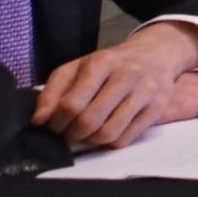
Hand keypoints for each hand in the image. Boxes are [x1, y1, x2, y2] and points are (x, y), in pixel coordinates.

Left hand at [30, 22, 197, 150]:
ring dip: (90, 141)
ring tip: (86, 134)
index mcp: (101, 62)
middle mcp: (126, 74)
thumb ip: (53, 91)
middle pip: (89, 121)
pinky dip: (110, 142)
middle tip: (69, 134)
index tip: (54, 125)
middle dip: (72, 134)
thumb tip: (39, 120)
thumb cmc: (110, 64)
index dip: (57, 121)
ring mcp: (145, 91)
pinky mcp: (158, 106)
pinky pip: (126, 139)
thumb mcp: (77, 68)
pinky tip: (106, 131)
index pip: (71, 104)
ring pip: (108, 133)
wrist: (155, 53)